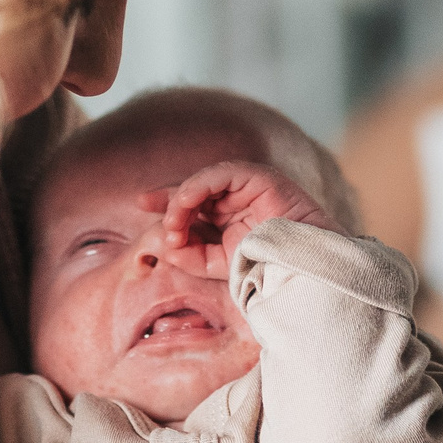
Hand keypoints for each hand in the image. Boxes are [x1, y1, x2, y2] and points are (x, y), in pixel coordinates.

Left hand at [148, 160, 336, 279]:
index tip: (141, 204)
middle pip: (192, 191)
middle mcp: (236, 198)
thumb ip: (191, 256)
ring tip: (174, 226)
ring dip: (181, 202)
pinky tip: (185, 204)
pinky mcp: (258, 177)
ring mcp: (247, 186)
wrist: (301, 268)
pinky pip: (219, 174)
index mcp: (228, 218)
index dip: (166, 203)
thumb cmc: (266, 268)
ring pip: (203, 183)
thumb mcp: (218, 266)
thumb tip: (164, 245)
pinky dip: (197, 187)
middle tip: (153, 218)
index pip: (192, 205)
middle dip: (168, 201)